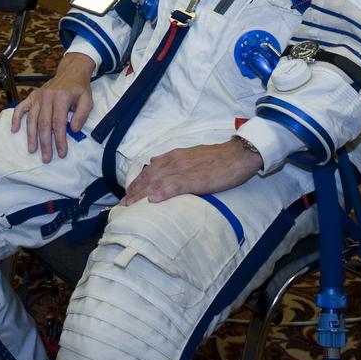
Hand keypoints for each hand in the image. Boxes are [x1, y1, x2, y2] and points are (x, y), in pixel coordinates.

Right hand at [10, 52, 94, 162]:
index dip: (60, 140)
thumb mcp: (87, 100)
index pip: (59, 124)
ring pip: (32, 119)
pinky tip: (14, 130)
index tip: (61, 153)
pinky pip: (21, 107)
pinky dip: (16, 118)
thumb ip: (81, 115)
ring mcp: (38, 96)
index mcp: (61, 98)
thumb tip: (73, 130)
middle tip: (46, 158)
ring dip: (31, 136)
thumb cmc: (79, 88)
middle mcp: (47, 97)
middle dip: (45, 143)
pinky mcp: (32, 96)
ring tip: (32, 150)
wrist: (71, 72)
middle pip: (43, 124)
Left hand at [120, 138, 262, 205]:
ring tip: (130, 205)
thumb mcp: (190, 154)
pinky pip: (175, 186)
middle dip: (135, 190)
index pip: (150, 170)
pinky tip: (153, 200)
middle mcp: (175, 161)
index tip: (128, 193)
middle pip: (149, 176)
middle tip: (123, 204)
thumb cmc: (217, 157)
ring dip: (142, 194)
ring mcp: (184, 169)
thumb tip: (155, 162)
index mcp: (174, 156)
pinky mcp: (195, 179)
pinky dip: (162, 192)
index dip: (138, 182)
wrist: (237, 155)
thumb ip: (173, 160)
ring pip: (157, 181)